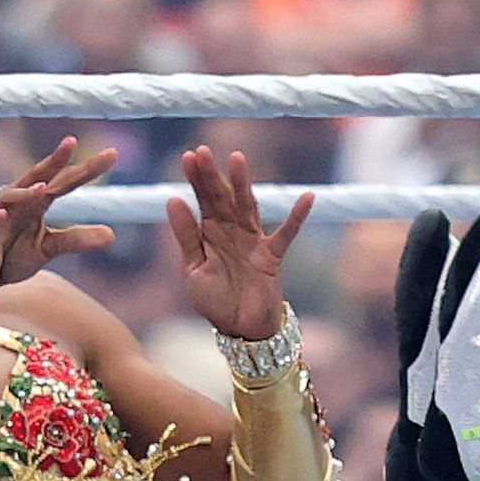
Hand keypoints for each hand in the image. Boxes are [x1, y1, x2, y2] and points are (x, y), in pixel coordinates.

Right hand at [0, 137, 118, 293]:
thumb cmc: (11, 254)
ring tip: (44, 187)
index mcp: (37, 202)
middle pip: (40, 177)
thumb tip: (112, 234)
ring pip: (12, 196)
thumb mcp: (48, 249)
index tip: (112, 153)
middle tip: (72, 142)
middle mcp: (18, 201)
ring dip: (26, 191)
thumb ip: (76, 239)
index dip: (86, 169)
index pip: (65, 182)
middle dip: (55, 160)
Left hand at [167, 145, 316, 339]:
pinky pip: (286, 234)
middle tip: (202, 151)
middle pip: (221, 198)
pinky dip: (297, 217)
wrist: (240, 329)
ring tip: (237, 159)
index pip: (201, 200)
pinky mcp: (271, 257)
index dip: (195, 179)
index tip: (188, 156)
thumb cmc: (214, 300)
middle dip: (212, 175)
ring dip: (242, 184)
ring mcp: (252, 241)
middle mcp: (230, 231)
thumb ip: (185, 236)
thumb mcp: (193, 269)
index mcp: (208, 233)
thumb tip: (172, 199)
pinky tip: (307, 197)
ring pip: (247, 207)